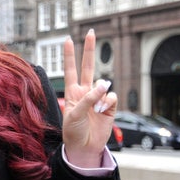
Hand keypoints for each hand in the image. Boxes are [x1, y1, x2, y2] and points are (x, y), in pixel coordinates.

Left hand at [62, 29, 117, 166]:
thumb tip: (104, 85)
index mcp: (72, 92)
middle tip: (91, 32)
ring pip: (103, 85)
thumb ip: (88, 98)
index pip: (70, 70)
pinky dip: (108, 103)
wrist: (84, 147)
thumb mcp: (74, 114)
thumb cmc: (73, 131)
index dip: (70, 55)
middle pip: (88, 67)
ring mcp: (98, 99)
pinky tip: (103, 112)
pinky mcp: (110, 106)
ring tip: (94, 111)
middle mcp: (85, 92)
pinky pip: (112, 97)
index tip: (67, 39)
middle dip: (89, 50)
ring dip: (100, 96)